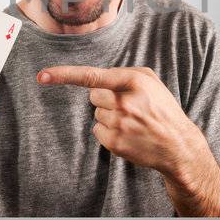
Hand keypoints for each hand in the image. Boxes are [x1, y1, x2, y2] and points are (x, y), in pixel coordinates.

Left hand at [37, 65, 206, 181]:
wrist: (177, 145)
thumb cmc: (162, 108)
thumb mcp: (150, 82)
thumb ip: (124, 74)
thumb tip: (96, 79)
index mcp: (132, 81)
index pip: (91, 77)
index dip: (64, 75)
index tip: (42, 75)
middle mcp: (124, 102)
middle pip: (94, 96)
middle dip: (106, 99)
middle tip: (128, 107)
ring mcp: (119, 124)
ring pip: (97, 115)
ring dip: (110, 117)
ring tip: (133, 122)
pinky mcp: (115, 143)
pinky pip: (98, 131)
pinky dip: (109, 132)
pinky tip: (128, 134)